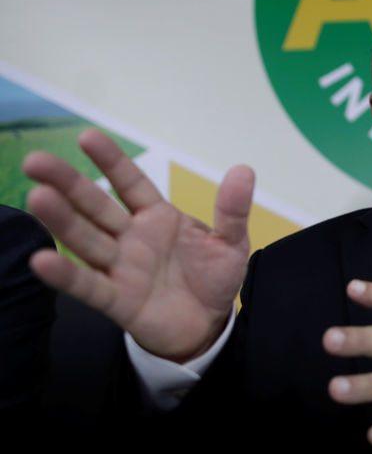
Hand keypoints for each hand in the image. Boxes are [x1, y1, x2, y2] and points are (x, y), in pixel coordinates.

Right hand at [22, 129, 254, 361]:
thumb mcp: (231, 242)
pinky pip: (89, 286)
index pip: (130, 183)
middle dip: (67, 183)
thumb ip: (232, 210)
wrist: (209, 325)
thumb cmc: (213, 278)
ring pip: (87, 240)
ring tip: (37, 197)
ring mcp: (121, 268)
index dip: (111, 161)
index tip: (87, 137)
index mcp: (157, 217)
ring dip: (62, 221)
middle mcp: (132, 237)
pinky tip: (43, 260)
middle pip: (96, 206)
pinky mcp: (118, 300)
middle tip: (35, 161)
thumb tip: (244, 169)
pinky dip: (66, 276)